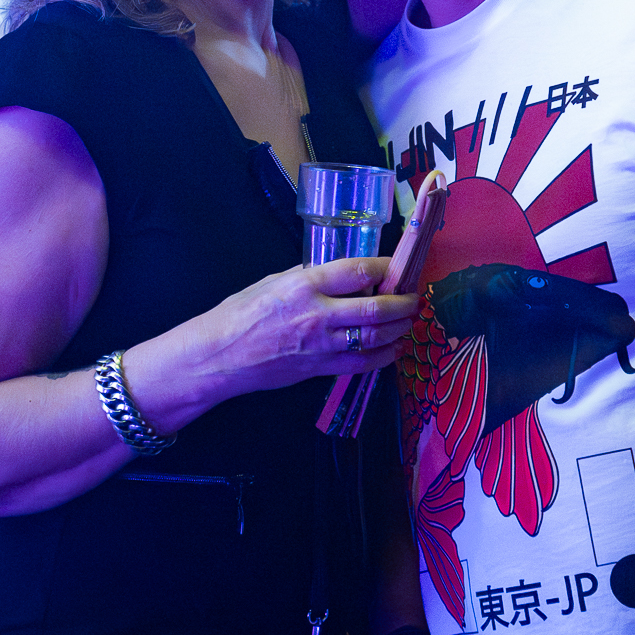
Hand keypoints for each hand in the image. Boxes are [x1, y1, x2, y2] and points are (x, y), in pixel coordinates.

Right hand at [188, 257, 414, 395]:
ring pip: (374, 336)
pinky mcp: (319, 368)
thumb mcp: (273, 281)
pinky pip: (361, 363)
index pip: (358, 271)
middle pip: (376, 307)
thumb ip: (308, 276)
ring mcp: (321, 344)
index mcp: (305, 285)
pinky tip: (395, 349)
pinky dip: (384, 356)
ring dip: (400, 329)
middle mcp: (318, 314)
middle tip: (415, 298)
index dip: (385, 268)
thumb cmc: (240, 313)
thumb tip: (339, 272)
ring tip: (410, 321)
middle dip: (403, 303)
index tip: (396, 266)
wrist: (219, 355)